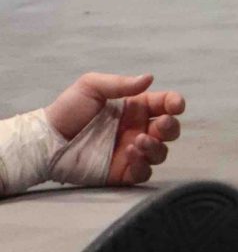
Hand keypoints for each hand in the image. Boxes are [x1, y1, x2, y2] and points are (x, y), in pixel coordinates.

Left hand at [45, 72, 185, 185]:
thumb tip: (149, 78)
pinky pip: (143, 172)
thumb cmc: (68, 109)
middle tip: (162, 124)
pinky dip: (143, 165)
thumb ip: (121, 84)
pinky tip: (130, 155)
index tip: (176, 105)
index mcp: (135, 107)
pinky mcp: (121, 173)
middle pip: (169, 130)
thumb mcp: (92, 86)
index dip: (175, 103)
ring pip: (160, 152)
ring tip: (137, 141)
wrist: (48, 141)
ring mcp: (131, 152)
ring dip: (156, 147)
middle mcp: (137, 129)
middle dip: (171, 127)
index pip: (164, 104)